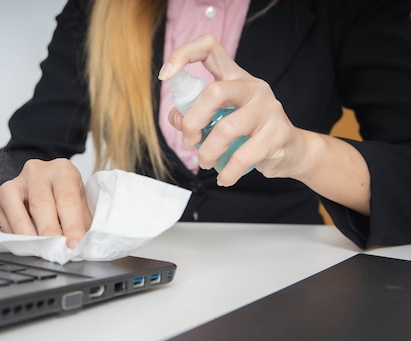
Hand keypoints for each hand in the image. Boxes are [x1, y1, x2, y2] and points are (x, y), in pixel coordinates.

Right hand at [0, 158, 91, 247]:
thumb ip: (81, 225)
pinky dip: (12, 231)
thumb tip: (82, 246)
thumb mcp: (81, 208)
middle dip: (48, 231)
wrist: (49, 189)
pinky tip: (24, 242)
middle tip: (55, 251)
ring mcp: (17, 180)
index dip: (71, 225)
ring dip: (26, 231)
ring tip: (37, 249)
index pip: (67, 199)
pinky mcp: (2, 193)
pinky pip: (1, 213)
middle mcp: (38, 171)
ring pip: (15, 204)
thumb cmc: (67, 200)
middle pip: (40, 203)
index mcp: (63, 170)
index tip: (73, 245)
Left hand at [159, 34, 306, 186]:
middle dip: (192, 122)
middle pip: (214, 93)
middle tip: (189, 141)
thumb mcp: (220, 118)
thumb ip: (195, 115)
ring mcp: (268, 109)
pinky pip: (243, 157)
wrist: (291, 151)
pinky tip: (224, 178)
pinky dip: (227, 172)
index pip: (209, 48)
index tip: (165, 75)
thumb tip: (177, 118)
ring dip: (207, 152)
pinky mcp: (278, 134)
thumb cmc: (249, 132)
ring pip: (226, 129)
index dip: (183, 55)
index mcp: (234, 77)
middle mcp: (253, 87)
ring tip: (204, 163)